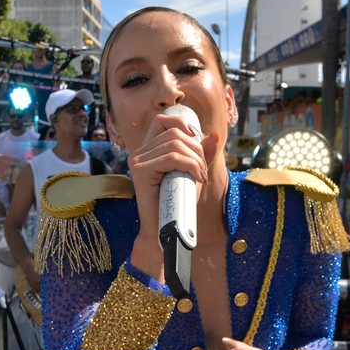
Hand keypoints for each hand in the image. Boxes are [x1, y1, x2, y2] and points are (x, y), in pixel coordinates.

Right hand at [127, 111, 215, 239]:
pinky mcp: (140, 171)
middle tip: (203, 170)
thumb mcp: (192, 173)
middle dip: (196, 148)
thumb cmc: (177, 202)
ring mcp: (137, 161)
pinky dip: (190, 165)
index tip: (196, 138)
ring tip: (200, 176)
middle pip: (173, 132)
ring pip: (174, 144)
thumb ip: (200, 155)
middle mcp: (139, 152)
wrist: (165, 228)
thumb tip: (212, 136)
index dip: (181, 122)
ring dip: (196, 159)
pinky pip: (171, 157)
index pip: (161, 120)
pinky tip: (196, 178)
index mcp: (148, 149)